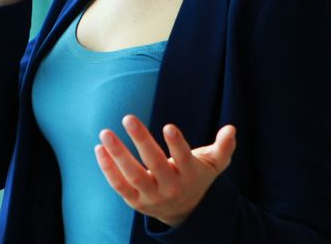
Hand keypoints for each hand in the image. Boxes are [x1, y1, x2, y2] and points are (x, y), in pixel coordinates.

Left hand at [95, 116, 236, 227]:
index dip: (177, 144)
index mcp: (190, 175)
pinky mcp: (135, 201)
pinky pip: (119, 185)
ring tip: (105, 132)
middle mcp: (170, 187)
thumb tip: (231, 129)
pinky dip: (108, 169)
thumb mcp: (213, 165)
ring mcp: (151, 195)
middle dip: (141, 140)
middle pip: (154, 164)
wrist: (186, 212)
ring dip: (118, 154)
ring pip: (133, 175)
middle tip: (128, 117)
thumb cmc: (197, 178)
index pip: (184, 159)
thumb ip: (223, 148)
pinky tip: (99, 149)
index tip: (169, 127)